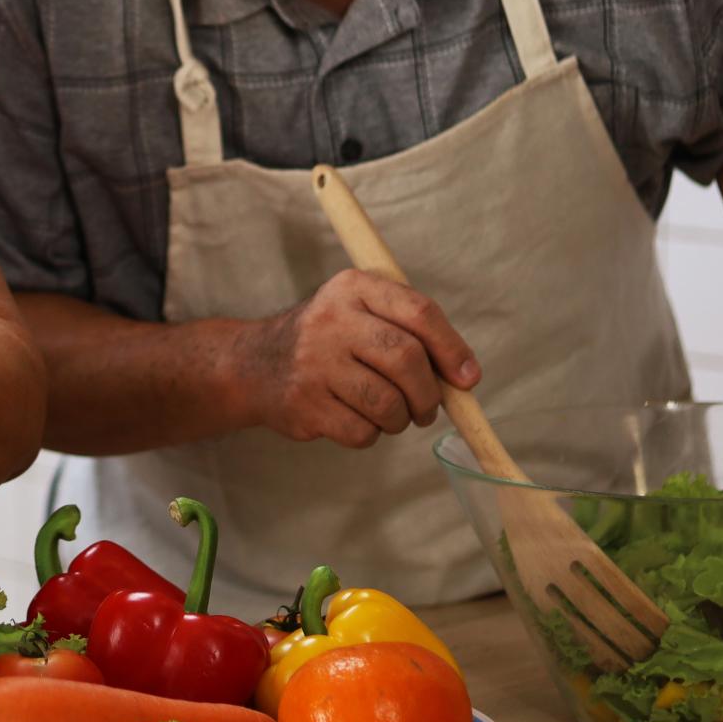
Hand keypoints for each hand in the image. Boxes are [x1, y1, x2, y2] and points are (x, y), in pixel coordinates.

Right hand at [236, 269, 481, 446]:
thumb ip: (410, 331)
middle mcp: (332, 319)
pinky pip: (361, 431)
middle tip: (427, 408)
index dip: (452, 348)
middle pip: (406, 359)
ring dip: (401, 419)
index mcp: (353, 287)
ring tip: (393, 415)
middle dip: (428, 393)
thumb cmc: (329, 340)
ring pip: (387, 403)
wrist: (254, 364)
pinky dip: (372, 434)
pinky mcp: (304, 403)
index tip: (468, 378)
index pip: (418, 312)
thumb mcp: (361, 311)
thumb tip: (464, 377)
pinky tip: (359, 419)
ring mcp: (314, 362)